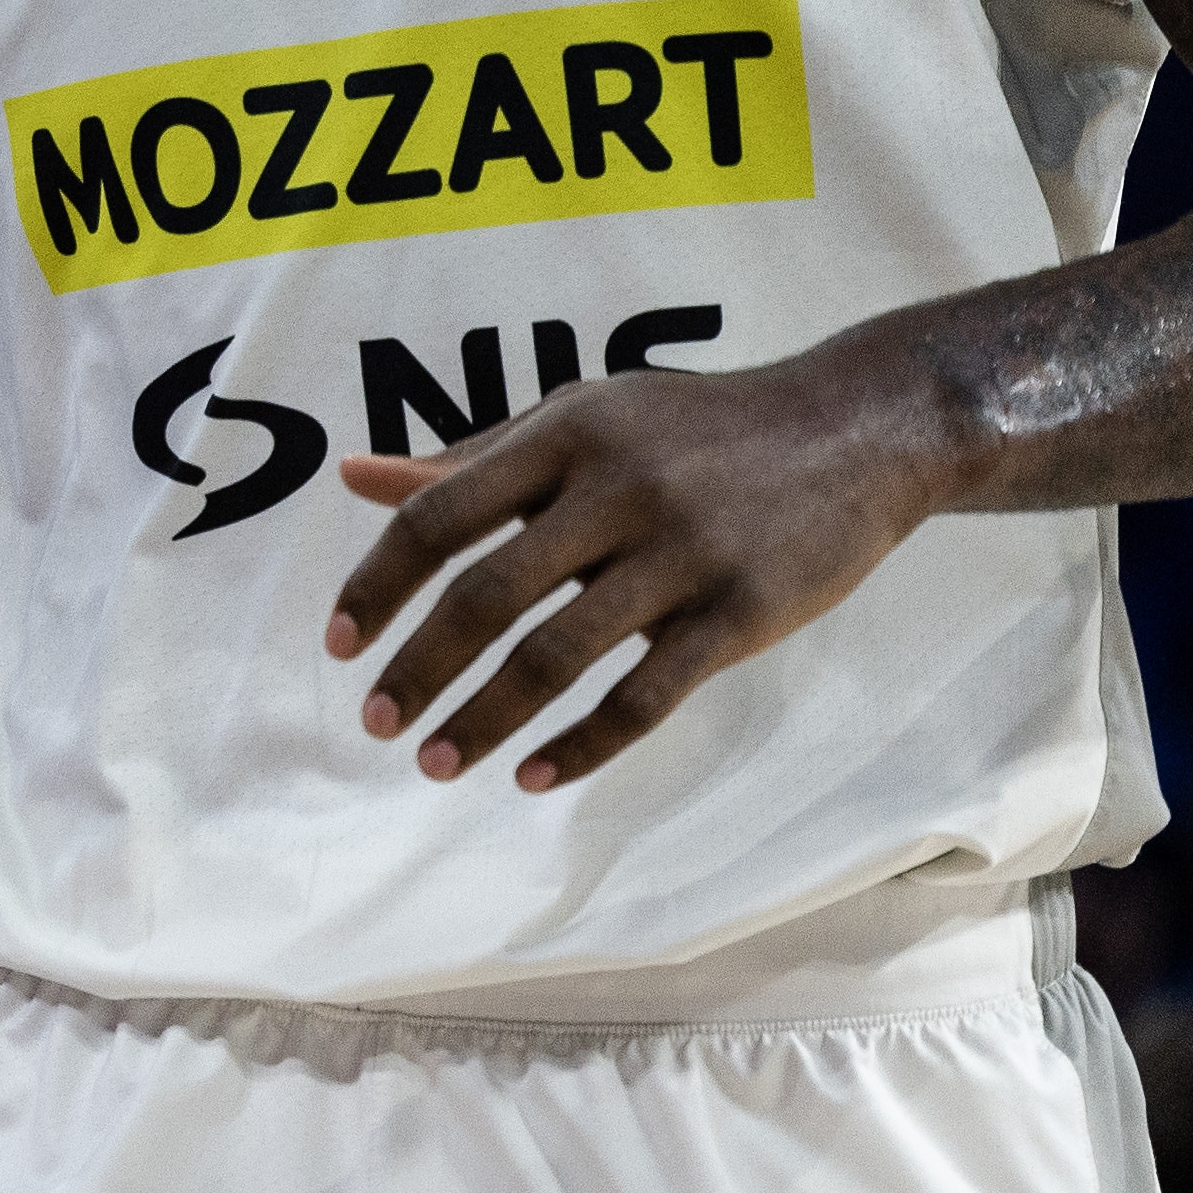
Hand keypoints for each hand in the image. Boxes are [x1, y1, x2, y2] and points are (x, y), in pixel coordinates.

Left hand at [320, 349, 952, 791]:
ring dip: (487, 719)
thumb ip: (470, 458)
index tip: (339, 643)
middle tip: (374, 723)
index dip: (380, 583)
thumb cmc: (690, 427)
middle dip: (421, 667)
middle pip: (489, 594)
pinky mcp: (742, 613)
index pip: (442, 515)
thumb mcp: (579, 417)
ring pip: (559, 656)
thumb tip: (352, 477)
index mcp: (563, 435)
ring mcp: (682, 554)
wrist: (853, 429)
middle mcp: (616, 490)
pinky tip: (534, 775)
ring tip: (436, 763)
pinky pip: (647, 695)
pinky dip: (584, 744)